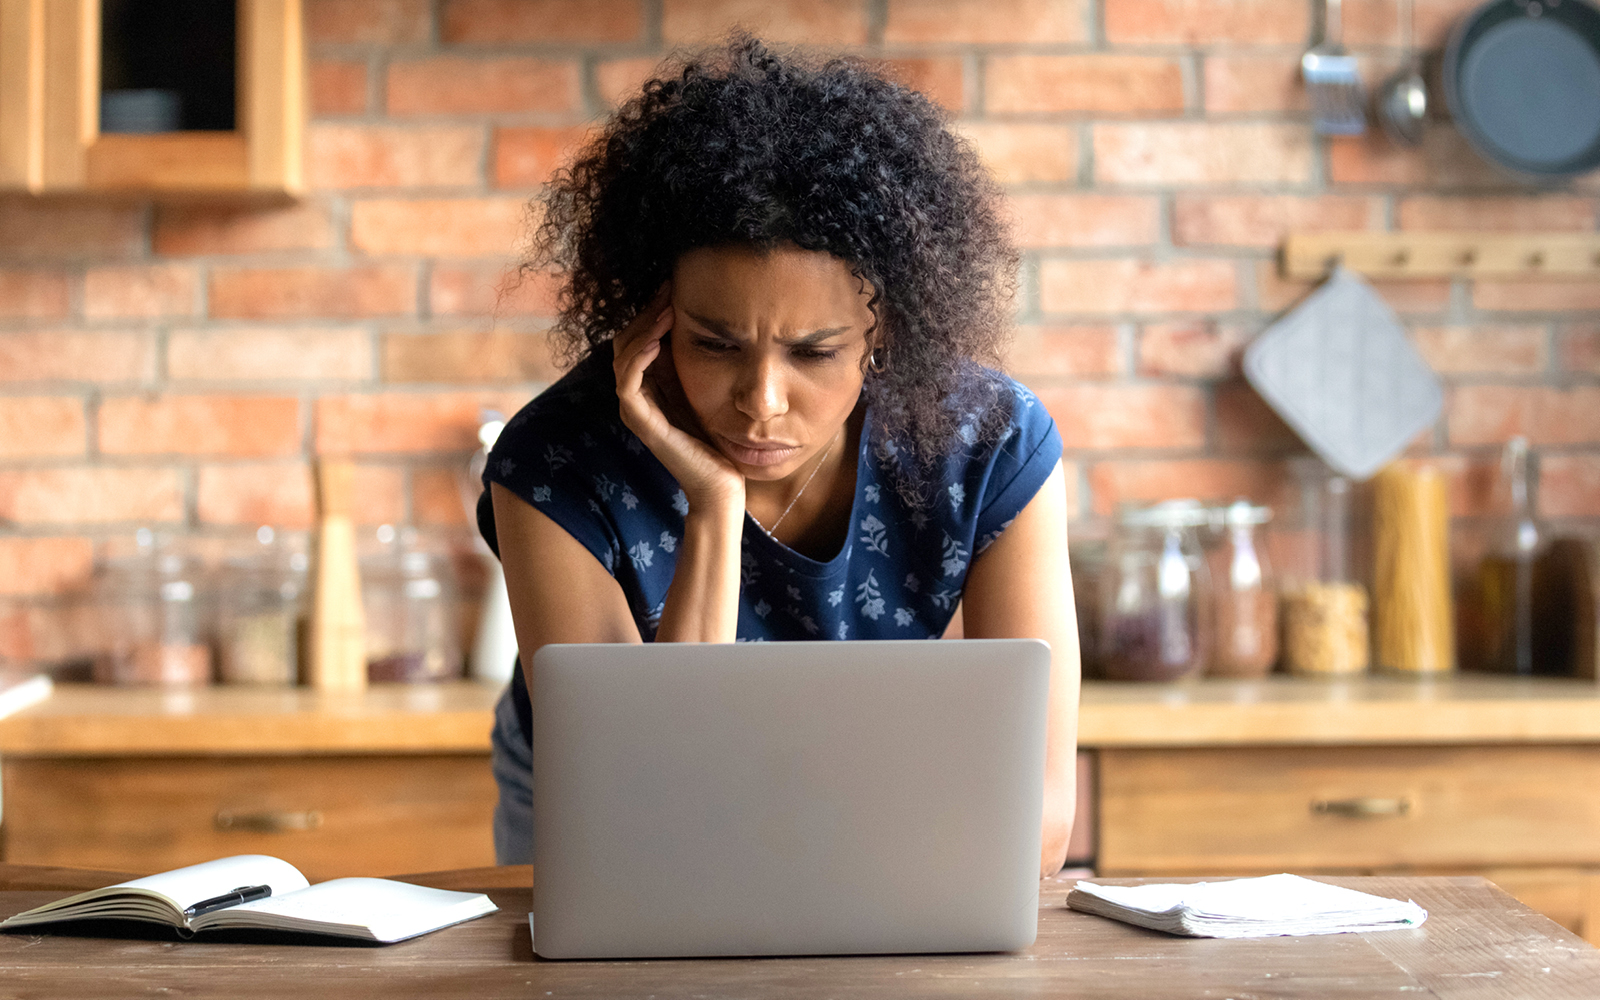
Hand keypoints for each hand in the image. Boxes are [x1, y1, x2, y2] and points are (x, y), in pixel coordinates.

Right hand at [613, 284, 744, 514]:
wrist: (723, 483)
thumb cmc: (720, 439)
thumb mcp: (709, 389)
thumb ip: (696, 362)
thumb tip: (701, 321)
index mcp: (652, 385)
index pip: (638, 337)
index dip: (651, 311)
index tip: (672, 286)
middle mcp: (638, 395)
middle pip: (626, 341)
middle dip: (646, 313)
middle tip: (667, 289)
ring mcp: (637, 410)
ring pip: (623, 357)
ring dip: (642, 329)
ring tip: (665, 308)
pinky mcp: (642, 423)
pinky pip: (628, 383)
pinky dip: (638, 357)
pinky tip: (656, 340)